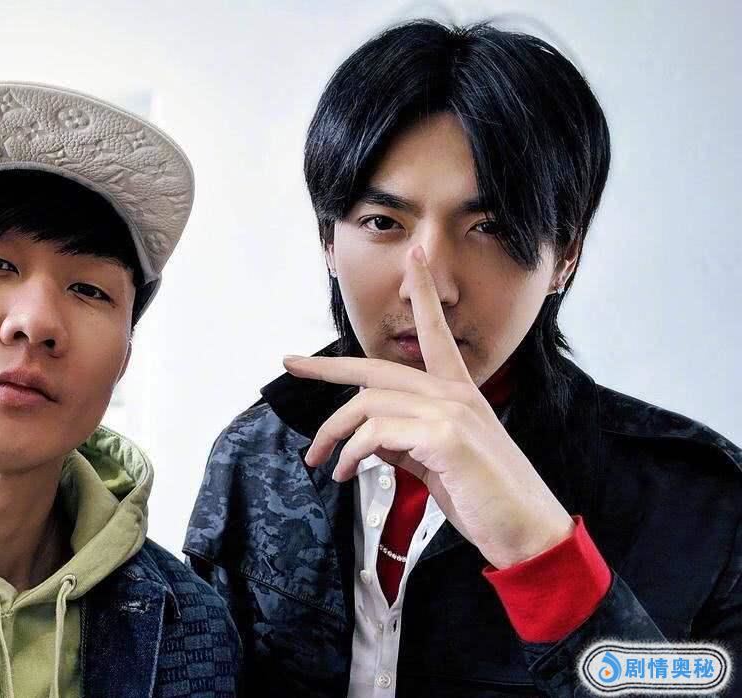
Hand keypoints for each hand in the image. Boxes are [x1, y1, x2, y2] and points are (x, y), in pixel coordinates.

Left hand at [284, 246, 573, 568]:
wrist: (527, 534)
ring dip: (334, 434)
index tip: (412, 257)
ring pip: (367, 404)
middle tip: (291, 363)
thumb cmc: (486, 499)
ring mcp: (451, 412)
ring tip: (323, 461)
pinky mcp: (444, 437)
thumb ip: (405, 440)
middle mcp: (456, 393)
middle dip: (326, 367)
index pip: (434, 331)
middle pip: (376, 368)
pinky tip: (347, 472)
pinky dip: (351, 453)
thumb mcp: (437, 461)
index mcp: (459, 393)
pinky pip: (375, 434)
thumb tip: (367, 436)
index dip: (422, 291)